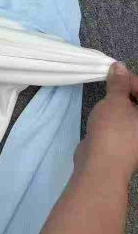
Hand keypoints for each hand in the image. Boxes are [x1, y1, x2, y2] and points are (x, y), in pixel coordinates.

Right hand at [75, 62, 137, 183]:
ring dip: (121, 103)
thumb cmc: (113, 130)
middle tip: (110, 83)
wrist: (101, 166)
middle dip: (127, 91)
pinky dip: (117, 117)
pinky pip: (125, 125)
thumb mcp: (115, 101)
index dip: (131, 80)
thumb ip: (119, 83)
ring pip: (133, 114)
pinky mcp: (128, 145)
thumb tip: (119, 66)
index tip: (115, 74)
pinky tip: (104, 114)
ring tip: (106, 97)